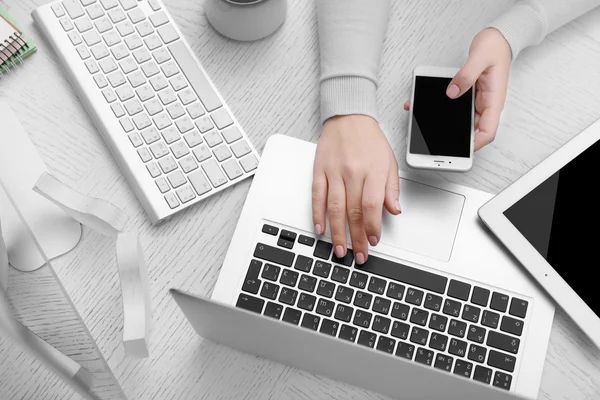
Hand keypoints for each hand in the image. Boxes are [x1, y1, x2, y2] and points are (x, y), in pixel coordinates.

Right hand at [312, 115, 400, 264]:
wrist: (348, 116)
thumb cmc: (370, 139)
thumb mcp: (389, 161)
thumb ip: (391, 188)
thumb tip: (395, 210)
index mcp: (373, 170)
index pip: (372, 205)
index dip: (372, 227)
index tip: (373, 241)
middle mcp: (353, 172)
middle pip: (354, 212)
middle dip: (357, 238)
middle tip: (358, 255)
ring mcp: (334, 172)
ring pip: (335, 208)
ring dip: (337, 232)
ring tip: (339, 250)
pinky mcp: (319, 170)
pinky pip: (317, 195)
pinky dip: (318, 213)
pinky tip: (320, 228)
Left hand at [403, 28, 511, 149]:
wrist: (498, 37)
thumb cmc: (495, 47)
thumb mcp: (479, 58)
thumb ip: (465, 75)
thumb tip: (452, 92)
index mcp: (494, 99)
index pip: (489, 131)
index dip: (476, 144)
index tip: (462, 149)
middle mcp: (486, 103)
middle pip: (473, 129)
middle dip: (455, 136)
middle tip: (436, 139)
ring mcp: (478, 100)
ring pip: (462, 119)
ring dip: (446, 121)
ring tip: (425, 119)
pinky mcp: (470, 95)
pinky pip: (456, 106)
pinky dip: (443, 107)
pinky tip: (427, 103)